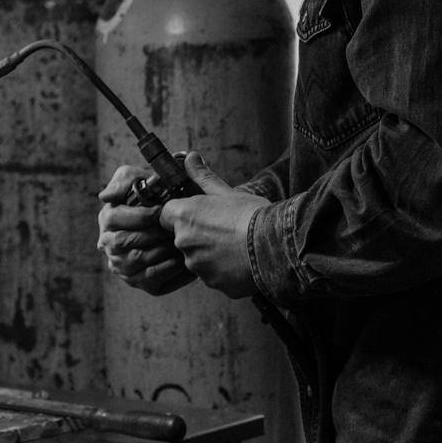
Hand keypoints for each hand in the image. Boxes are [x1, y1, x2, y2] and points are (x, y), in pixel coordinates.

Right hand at [99, 164, 194, 295]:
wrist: (177, 216)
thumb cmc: (156, 194)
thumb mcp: (139, 178)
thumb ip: (124, 180)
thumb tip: (105, 196)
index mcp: (108, 218)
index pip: (114, 218)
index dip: (138, 215)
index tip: (160, 210)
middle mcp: (109, 244)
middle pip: (125, 242)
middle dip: (152, 233)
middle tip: (173, 227)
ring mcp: (122, 266)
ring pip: (138, 261)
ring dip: (161, 250)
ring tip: (181, 241)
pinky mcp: (140, 282)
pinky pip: (152, 279)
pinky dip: (170, 269)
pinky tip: (185, 258)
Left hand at [158, 152, 266, 299]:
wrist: (274, 246)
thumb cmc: (251, 215)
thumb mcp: (226, 191)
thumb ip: (203, 177)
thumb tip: (191, 158)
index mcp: (184, 217)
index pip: (166, 215)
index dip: (182, 214)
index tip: (198, 214)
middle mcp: (184, 243)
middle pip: (183, 238)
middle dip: (198, 235)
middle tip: (223, 229)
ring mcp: (197, 266)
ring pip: (198, 259)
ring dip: (210, 254)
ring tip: (236, 245)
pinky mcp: (213, 283)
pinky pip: (214, 276)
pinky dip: (223, 270)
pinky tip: (242, 261)